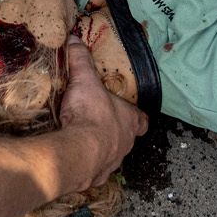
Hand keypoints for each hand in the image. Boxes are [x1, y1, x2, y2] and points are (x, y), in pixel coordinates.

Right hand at [55, 39, 145, 188]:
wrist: (79, 152)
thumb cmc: (90, 114)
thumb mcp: (85, 81)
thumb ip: (81, 61)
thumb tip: (74, 39)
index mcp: (130, 121)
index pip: (142, 120)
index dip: (136, 116)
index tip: (129, 113)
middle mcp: (126, 144)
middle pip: (126, 138)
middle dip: (114, 132)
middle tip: (97, 124)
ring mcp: (113, 162)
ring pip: (111, 156)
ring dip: (100, 149)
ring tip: (83, 141)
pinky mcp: (96, 176)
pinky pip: (93, 170)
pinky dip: (87, 165)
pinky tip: (75, 159)